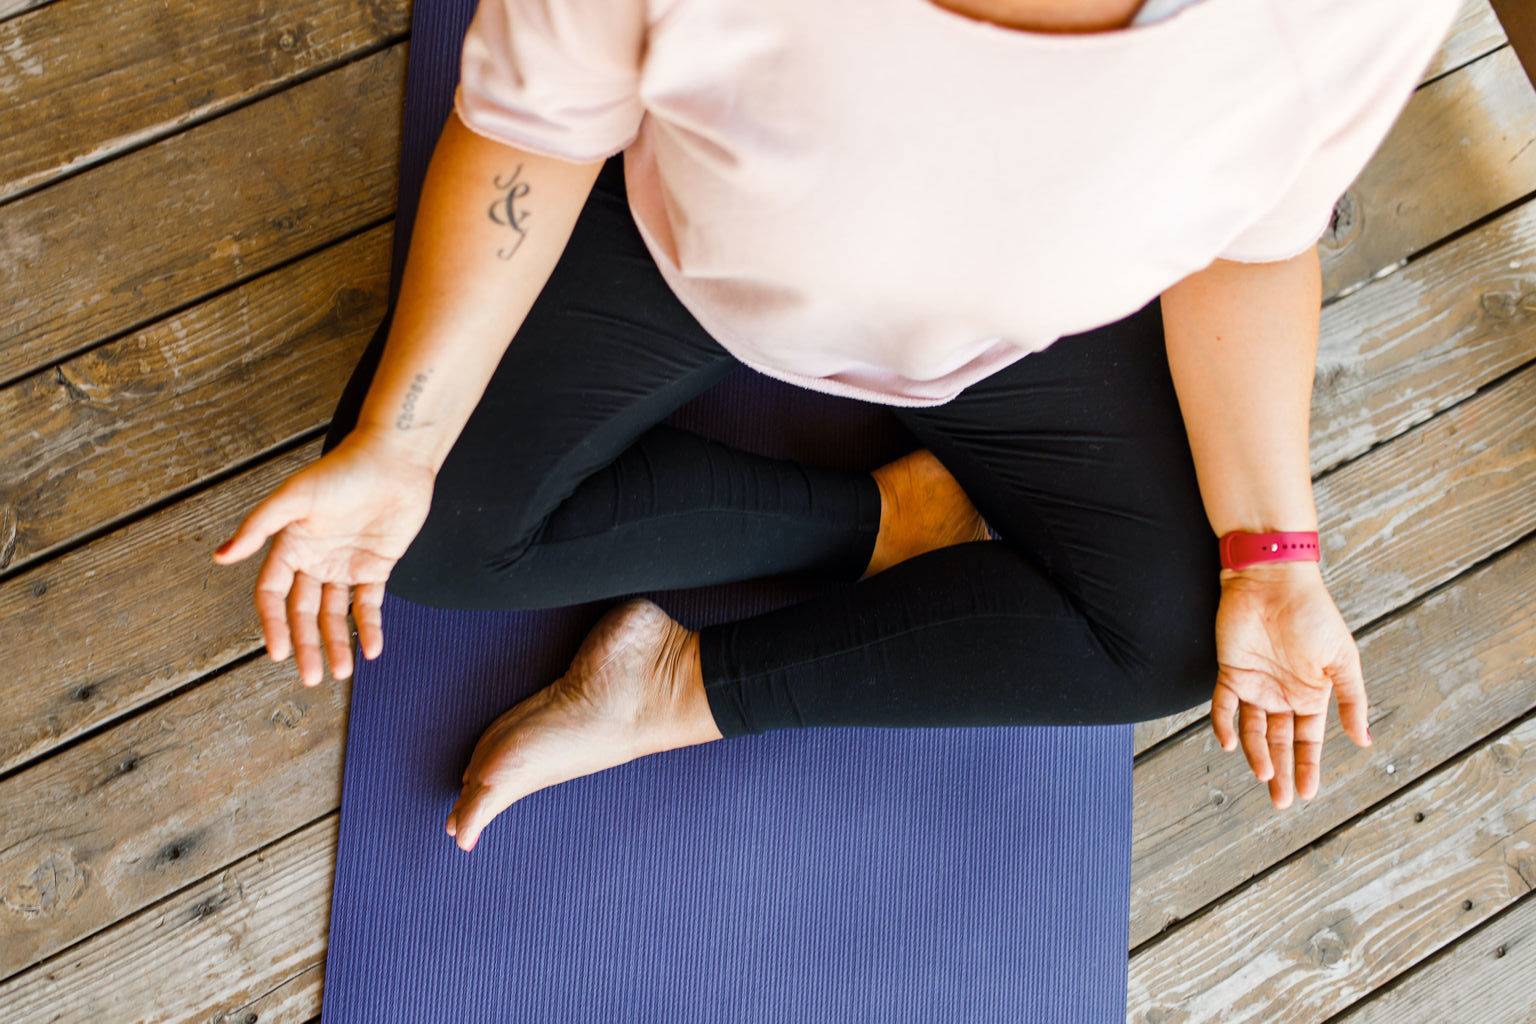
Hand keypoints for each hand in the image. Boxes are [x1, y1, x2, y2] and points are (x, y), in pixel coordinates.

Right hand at [211, 429, 435, 684]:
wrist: (394, 460)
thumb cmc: (342, 472)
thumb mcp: (294, 497)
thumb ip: (259, 527)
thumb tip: (220, 557)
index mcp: (289, 545)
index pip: (273, 594)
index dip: (274, 624)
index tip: (278, 653)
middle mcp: (315, 560)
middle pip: (304, 613)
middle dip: (307, 645)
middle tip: (312, 677)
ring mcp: (345, 565)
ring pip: (335, 615)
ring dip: (338, 643)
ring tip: (340, 673)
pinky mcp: (376, 566)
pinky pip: (369, 604)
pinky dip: (370, 628)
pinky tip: (372, 651)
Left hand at [1208, 560, 1371, 808]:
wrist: (1274, 580)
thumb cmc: (1314, 615)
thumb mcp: (1342, 660)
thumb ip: (1352, 700)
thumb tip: (1365, 742)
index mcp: (1312, 694)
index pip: (1309, 740)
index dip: (1308, 766)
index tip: (1307, 794)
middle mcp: (1282, 694)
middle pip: (1280, 742)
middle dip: (1281, 772)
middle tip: (1281, 803)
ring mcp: (1255, 684)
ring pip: (1253, 730)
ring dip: (1257, 755)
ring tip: (1264, 778)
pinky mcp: (1230, 672)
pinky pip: (1223, 706)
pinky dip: (1224, 725)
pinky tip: (1231, 745)